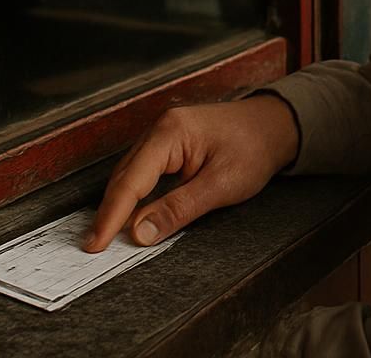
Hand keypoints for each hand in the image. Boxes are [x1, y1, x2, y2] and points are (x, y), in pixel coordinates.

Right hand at [85, 95, 300, 251]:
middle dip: (109, 212)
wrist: (276, 124)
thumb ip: (179, 209)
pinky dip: (134, 194)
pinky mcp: (169, 143)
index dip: (111, 216)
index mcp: (170, 132)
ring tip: (106, 236)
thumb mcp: (221, 184)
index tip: (95, 244)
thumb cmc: (255, 148)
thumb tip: (139, 233)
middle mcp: (160, 129)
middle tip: (94, 246)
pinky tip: (130, 214)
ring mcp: (163, 134)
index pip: (130, 181)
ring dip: (119, 204)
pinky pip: (143, 171)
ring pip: (130, 174)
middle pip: (124, 176)